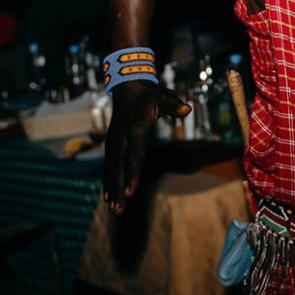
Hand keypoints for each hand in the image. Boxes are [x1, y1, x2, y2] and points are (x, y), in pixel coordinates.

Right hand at [102, 81, 191, 214]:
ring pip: (112, 168)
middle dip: (119, 189)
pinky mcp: (111, 142)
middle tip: (119, 210)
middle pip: (120, 167)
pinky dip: (107, 180)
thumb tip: (187, 109)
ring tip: (113, 210)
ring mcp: (114, 139)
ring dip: (112, 189)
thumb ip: (174, 104)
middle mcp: (122, 136)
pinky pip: (109, 164)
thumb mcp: (164, 95)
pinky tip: (107, 196)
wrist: (127, 84)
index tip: (130, 192)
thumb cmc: (149, 93)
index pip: (134, 154)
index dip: (133, 174)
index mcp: (135, 127)